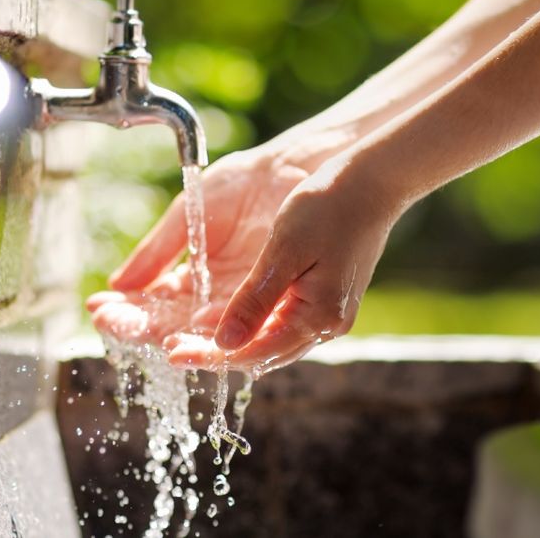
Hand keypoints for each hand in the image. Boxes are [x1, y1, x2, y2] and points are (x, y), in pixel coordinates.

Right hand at [89, 146, 310, 346]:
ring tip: (153, 336)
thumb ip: (156, 252)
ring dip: (176, 337)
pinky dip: (219, 332)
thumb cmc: (240, 185)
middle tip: (112, 325)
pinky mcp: (270, 302)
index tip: (98, 309)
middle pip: (169, 325)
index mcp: (190, 279)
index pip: (150, 305)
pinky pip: (242, 325)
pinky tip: (194, 331)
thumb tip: (118, 285)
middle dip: (139, 326)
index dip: (124, 310)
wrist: (289, 169)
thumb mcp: (188, 217)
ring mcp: (240, 302)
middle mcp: (212, 299)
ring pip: (202, 333)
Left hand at [164, 153, 399, 373]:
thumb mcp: (283, 252)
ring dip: (228, 341)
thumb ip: (254, 301)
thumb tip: (223, 343)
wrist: (370, 182)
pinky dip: (248, 324)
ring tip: (186, 336)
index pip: (253, 353)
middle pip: (259, 354)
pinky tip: (222, 317)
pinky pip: (278, 323)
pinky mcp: (322, 299)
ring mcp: (326, 314)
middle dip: (213, 353)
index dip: (210, 356)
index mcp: (317, 318)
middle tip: (169, 347)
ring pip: (267, 341)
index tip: (172, 353)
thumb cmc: (328, 207)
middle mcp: (324, 326)